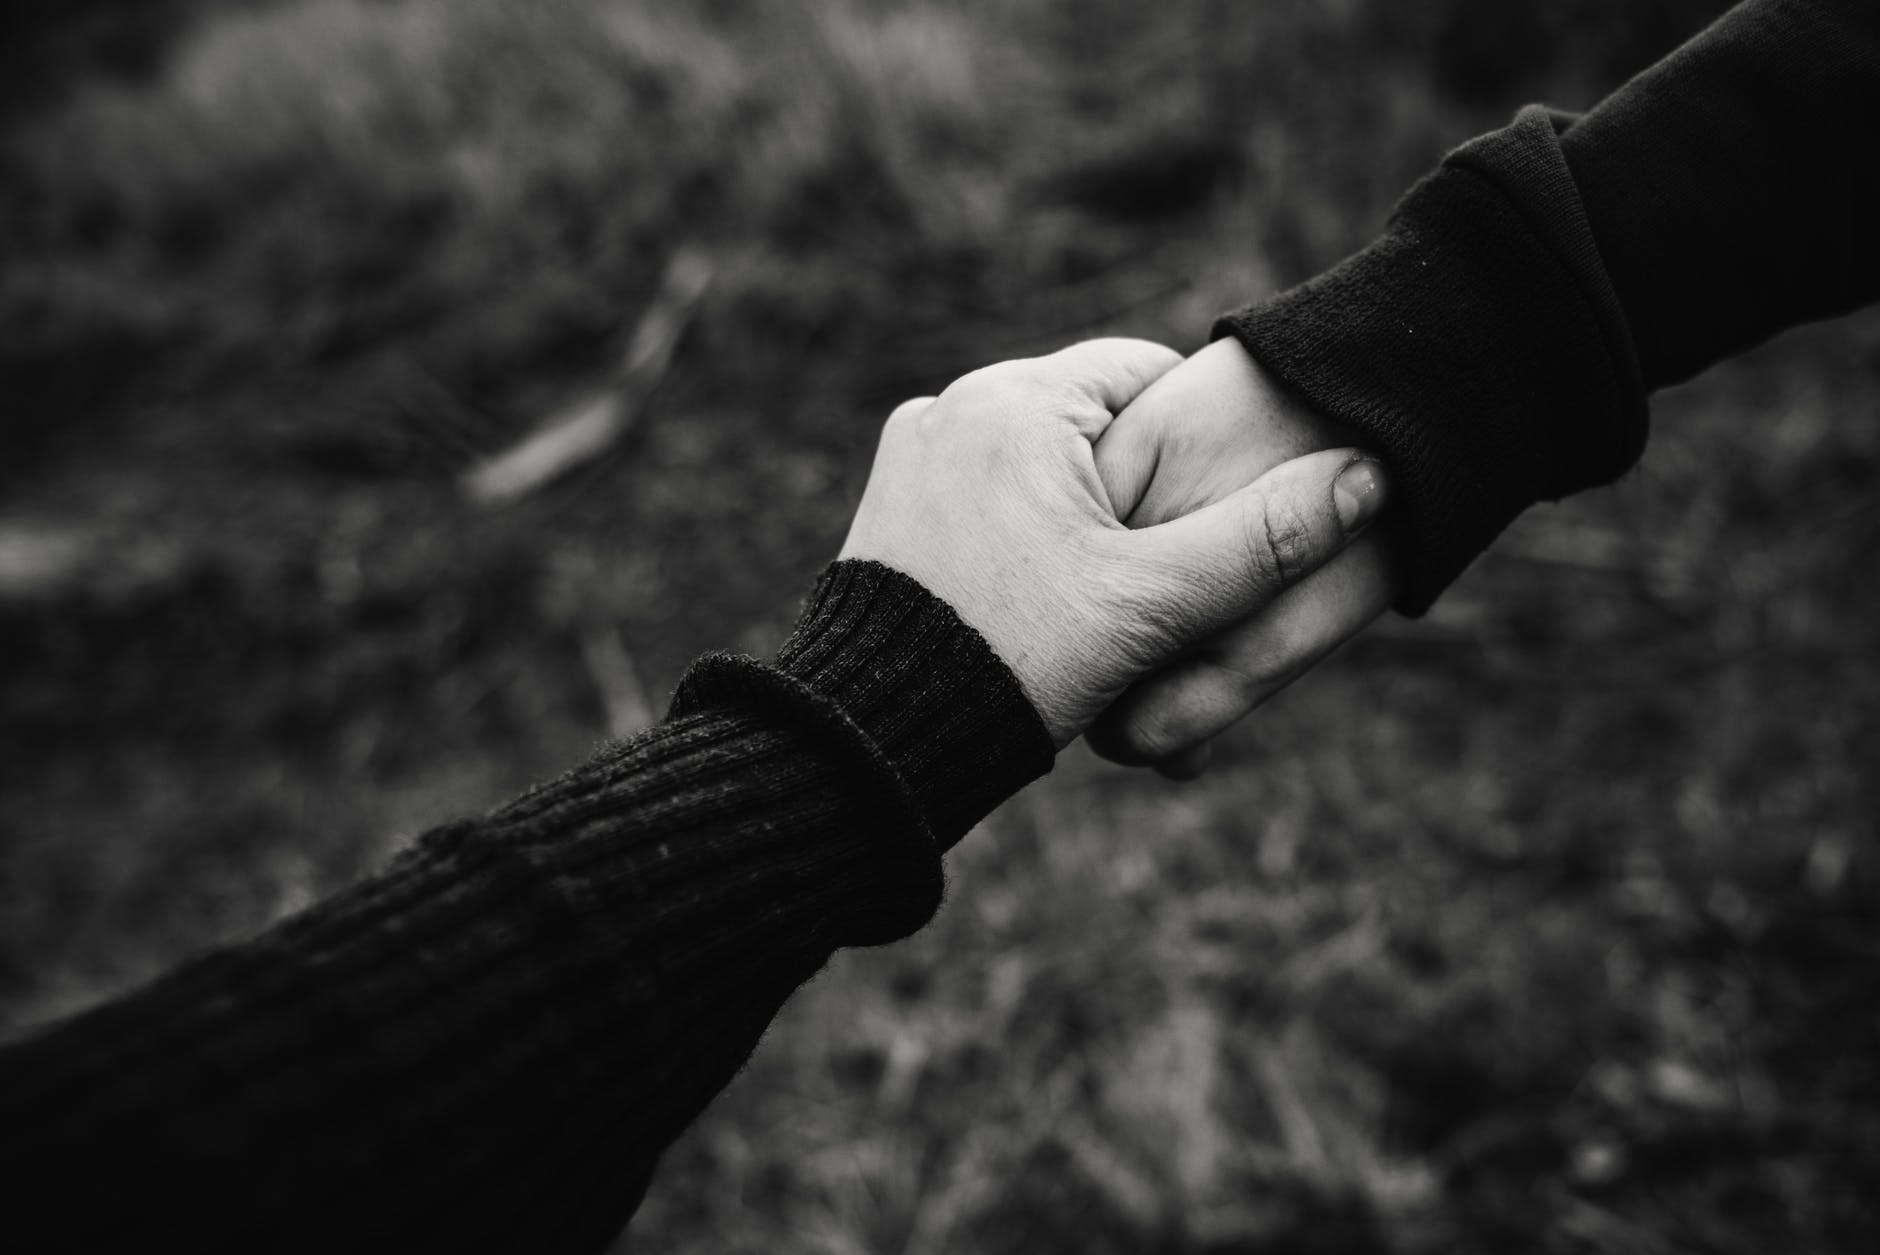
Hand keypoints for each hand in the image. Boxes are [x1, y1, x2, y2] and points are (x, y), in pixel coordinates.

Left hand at [839, 338, 1390, 746]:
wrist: (876, 745)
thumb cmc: (1017, 664)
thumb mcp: (1152, 604)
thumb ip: (1264, 542)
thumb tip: (1370, 480)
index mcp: (1017, 399)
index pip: (1147, 373)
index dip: (1204, 440)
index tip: (1222, 512)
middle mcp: (953, 405)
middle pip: (1092, 423)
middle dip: (1139, 487)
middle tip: (1170, 569)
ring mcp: (912, 456)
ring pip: (1040, 464)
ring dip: (1083, 514)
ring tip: (1110, 592)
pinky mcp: (889, 508)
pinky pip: (986, 496)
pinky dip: (1026, 534)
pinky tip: (1045, 600)